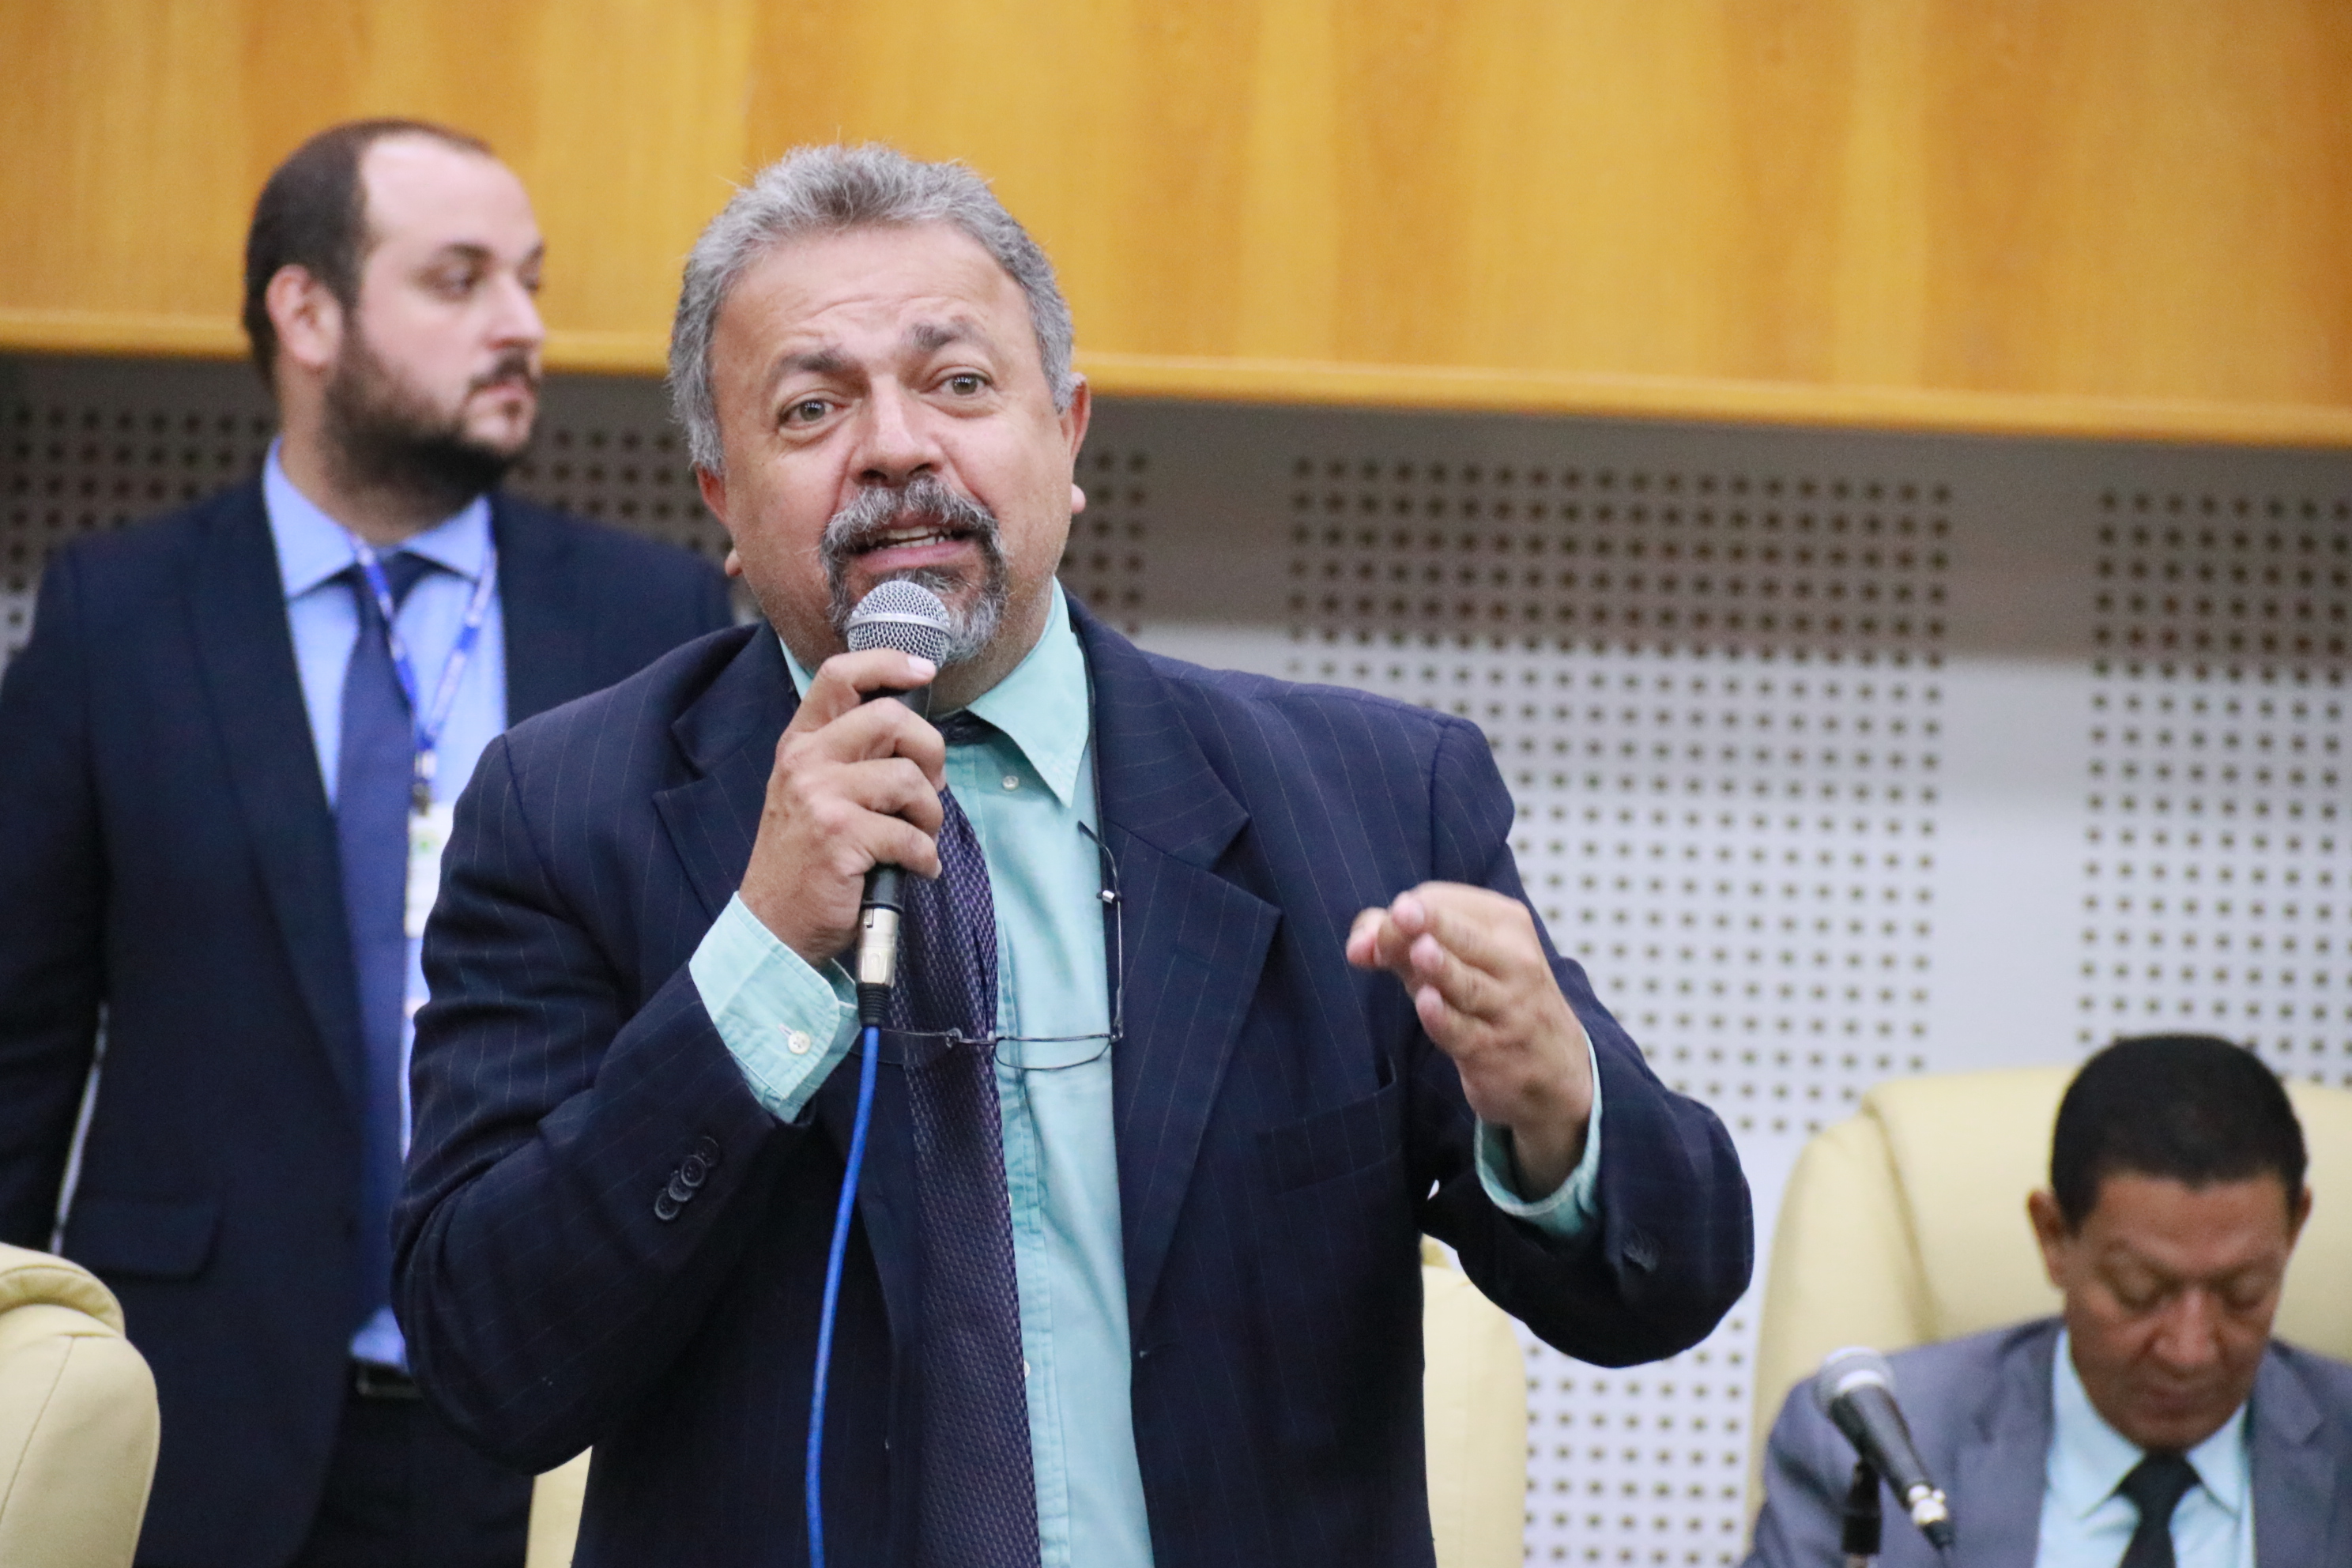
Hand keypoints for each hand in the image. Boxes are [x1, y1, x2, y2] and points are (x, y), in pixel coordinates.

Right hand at [738, 649, 945, 966]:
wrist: (774, 922)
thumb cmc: (806, 858)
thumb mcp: (814, 792)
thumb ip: (851, 756)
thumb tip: (917, 738)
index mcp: (802, 743)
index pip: (839, 676)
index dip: (887, 663)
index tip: (922, 671)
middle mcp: (806, 761)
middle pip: (891, 719)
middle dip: (930, 753)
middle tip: (929, 788)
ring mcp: (821, 797)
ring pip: (909, 779)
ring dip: (930, 815)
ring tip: (918, 836)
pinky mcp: (840, 836)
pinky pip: (911, 835)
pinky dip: (925, 858)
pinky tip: (914, 868)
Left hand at [1346, 883, 1593, 1195]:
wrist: (1555, 1067)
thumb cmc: (1490, 995)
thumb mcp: (1456, 958)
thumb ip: (1397, 941)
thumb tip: (1357, 947)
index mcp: (1505, 923)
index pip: (1447, 903)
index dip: (1403, 915)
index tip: (1379, 936)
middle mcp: (1513, 961)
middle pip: (1463, 937)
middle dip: (1429, 926)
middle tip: (1400, 915)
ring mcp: (1507, 1008)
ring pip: (1468, 985)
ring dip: (1443, 969)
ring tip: (1420, 951)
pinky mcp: (1493, 1051)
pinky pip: (1465, 1032)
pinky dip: (1445, 1019)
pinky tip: (1428, 1004)